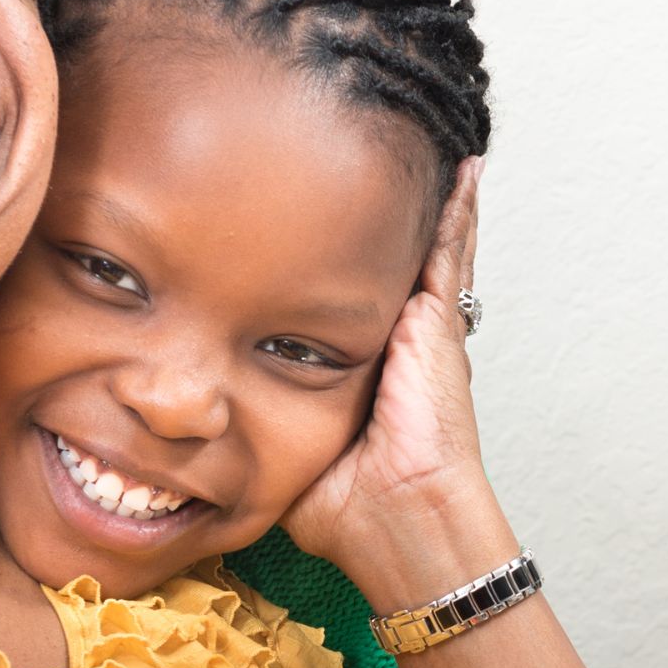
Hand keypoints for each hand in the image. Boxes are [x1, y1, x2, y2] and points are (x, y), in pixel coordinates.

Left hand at [282, 157, 494, 570]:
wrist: (397, 517)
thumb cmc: (349, 505)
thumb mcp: (288, 451)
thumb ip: (256, 426)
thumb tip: (205, 430)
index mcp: (372, 368)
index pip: (358, 300)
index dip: (350, 263)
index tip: (329, 223)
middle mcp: (403, 341)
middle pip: (401, 263)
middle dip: (398, 217)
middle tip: (390, 162)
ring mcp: (427, 328)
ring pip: (432, 247)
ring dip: (435, 202)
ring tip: (438, 150)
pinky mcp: (439, 321)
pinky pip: (450, 250)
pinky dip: (458, 209)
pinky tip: (462, 169)